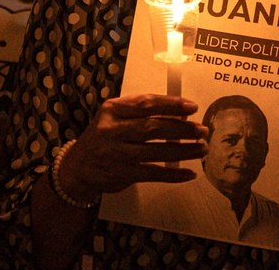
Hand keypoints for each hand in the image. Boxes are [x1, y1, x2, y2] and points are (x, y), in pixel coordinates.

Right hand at [59, 95, 207, 200]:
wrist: (77, 168)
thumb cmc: (103, 137)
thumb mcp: (114, 117)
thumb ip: (139, 112)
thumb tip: (179, 114)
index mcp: (112, 109)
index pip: (146, 103)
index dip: (171, 105)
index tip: (192, 107)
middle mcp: (112, 130)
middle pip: (153, 128)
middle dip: (182, 130)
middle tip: (202, 130)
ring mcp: (116, 154)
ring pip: (156, 152)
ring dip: (183, 151)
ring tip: (201, 149)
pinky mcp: (121, 174)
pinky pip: (152, 174)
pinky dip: (172, 175)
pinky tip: (189, 174)